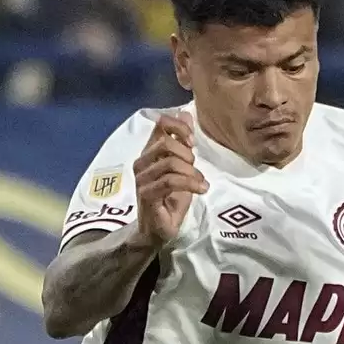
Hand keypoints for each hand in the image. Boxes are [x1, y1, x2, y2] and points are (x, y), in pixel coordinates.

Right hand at [133, 114, 206, 246]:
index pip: (160, 124)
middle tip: (195, 168)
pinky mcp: (147, 195)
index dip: (179, 127)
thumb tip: (185, 113)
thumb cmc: (170, 199)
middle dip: (187, 154)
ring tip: (200, 183)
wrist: (159, 230)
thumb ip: (182, 143)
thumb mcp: (183, 167)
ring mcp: (142, 179)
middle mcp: (142, 162)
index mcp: (149, 152)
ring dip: (192, 173)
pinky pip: (170, 182)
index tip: (192, 142)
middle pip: (166, 143)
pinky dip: (191, 184)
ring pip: (170, 163)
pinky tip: (201, 189)